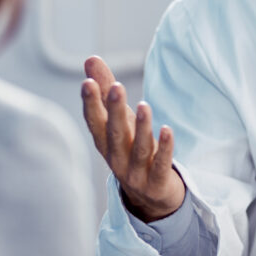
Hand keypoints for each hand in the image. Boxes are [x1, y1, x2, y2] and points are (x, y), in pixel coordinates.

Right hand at [81, 56, 184, 221]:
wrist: (150, 196)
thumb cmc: (131, 148)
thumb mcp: (119, 120)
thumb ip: (106, 89)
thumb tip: (90, 59)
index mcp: (105, 142)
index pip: (95, 122)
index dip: (91, 104)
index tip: (88, 82)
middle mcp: (117, 159)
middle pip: (115, 134)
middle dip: (114, 112)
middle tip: (116, 88)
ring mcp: (136, 174)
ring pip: (139, 150)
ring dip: (142, 128)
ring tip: (144, 105)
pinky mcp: (157, 183)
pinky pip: (161, 165)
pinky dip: (164, 148)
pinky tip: (167, 129)